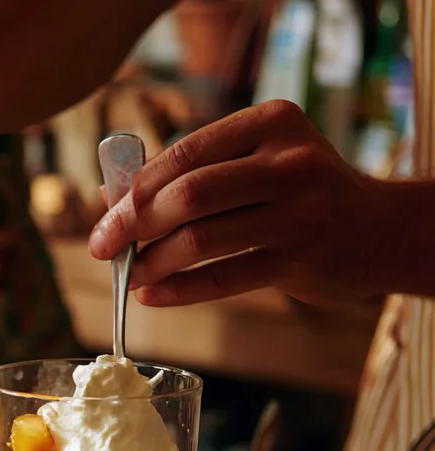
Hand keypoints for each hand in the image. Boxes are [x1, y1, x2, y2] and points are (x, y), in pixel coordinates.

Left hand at [88, 100, 392, 307]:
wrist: (376, 230)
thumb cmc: (297, 195)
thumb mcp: (254, 165)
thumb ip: (188, 175)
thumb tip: (108, 195)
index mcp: (271, 123)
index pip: (185, 154)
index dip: (135, 190)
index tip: (104, 219)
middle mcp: (290, 162)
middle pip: (189, 195)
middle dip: (133, 226)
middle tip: (104, 250)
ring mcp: (299, 212)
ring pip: (201, 240)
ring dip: (153, 263)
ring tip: (131, 276)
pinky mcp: (301, 260)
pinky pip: (222, 279)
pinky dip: (178, 290)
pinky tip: (152, 296)